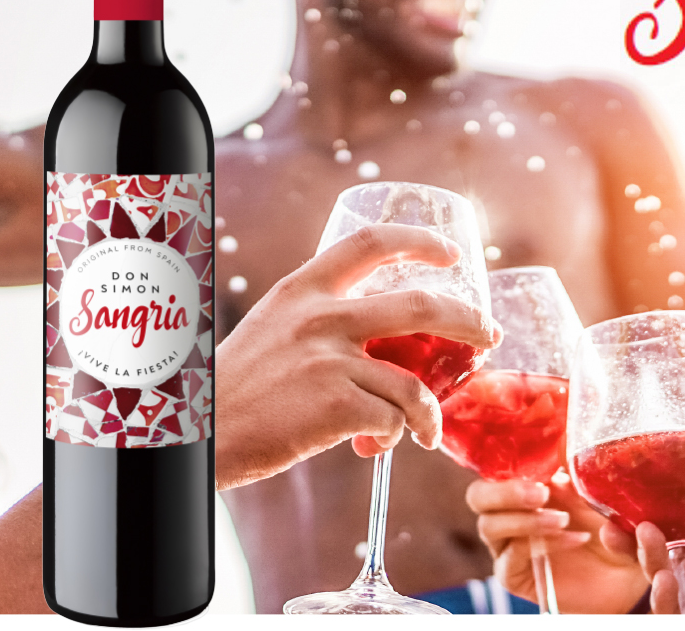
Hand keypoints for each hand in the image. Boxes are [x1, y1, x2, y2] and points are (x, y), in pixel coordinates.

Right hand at [214, 224, 500, 489]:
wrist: (195, 432)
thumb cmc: (234, 389)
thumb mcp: (271, 329)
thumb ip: (318, 321)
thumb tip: (377, 339)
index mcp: (302, 289)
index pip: (370, 242)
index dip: (418, 241)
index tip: (451, 253)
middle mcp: (320, 317)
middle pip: (419, 305)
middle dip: (468, 321)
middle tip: (488, 336)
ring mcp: (330, 361)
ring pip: (414, 383)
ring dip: (430, 411)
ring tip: (427, 428)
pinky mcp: (336, 406)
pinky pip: (392, 419)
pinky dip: (395, 434)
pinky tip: (381, 443)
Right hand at [469, 476, 649, 612]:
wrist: (626, 575)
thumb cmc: (613, 528)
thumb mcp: (603, 496)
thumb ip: (583, 476)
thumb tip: (567, 454)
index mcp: (527, 485)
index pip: (497, 467)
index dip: (509, 460)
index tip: (543, 461)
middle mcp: (511, 513)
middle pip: (478, 495)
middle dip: (504, 491)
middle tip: (540, 493)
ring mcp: (509, 545)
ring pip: (489, 526)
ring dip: (526, 520)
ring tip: (564, 520)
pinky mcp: (513, 575)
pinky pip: (511, 557)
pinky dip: (542, 545)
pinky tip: (574, 540)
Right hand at [605, 416, 684, 613]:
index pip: (682, 511)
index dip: (650, 505)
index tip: (624, 492)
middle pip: (666, 550)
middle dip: (635, 541)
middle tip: (616, 526)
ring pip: (671, 583)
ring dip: (651, 567)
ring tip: (649, 545)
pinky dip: (670, 603)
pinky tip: (669, 582)